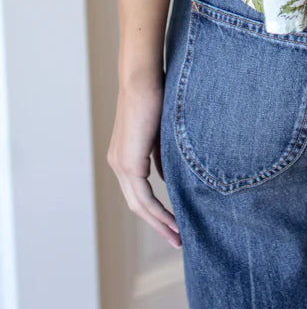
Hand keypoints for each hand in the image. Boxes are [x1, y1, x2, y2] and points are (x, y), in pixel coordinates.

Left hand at [106, 74, 181, 248]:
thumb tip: (168, 179)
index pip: (139, 193)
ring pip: (139, 205)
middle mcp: (118, 164)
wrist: (142, 78)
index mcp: (124, 157)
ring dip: (159, 222)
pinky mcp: (128, 162)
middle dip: (158, 224)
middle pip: (137, 205)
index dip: (156, 212)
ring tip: (178, 235)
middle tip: (178, 238)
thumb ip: (161, 157)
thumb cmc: (156, 96)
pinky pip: (143, 196)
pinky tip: (173, 219)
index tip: (175, 224)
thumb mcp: (161, 134)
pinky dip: (158, 211)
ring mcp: (121, 164)